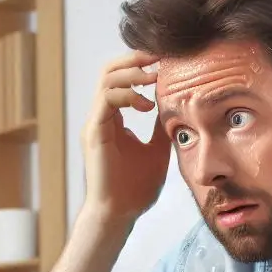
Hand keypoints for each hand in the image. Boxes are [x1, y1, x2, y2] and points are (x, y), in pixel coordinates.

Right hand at [81, 51, 170, 225]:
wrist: (119, 214)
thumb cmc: (135, 188)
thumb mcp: (157, 150)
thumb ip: (161, 127)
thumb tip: (176, 107)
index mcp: (113, 119)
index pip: (122, 79)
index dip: (141, 65)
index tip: (166, 61)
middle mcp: (101, 117)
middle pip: (110, 70)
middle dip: (136, 58)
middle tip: (161, 56)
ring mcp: (95, 123)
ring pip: (106, 79)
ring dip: (132, 72)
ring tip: (154, 77)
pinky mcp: (94, 132)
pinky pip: (107, 99)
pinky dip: (128, 94)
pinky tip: (147, 105)